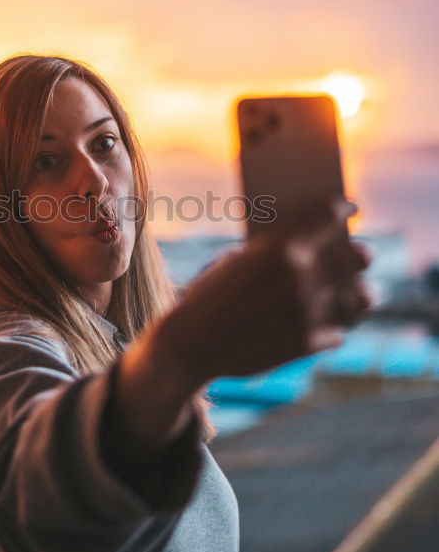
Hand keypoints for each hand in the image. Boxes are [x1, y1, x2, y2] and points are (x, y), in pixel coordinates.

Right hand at [148, 198, 372, 388]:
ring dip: (361, 293)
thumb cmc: (209, 298)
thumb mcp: (237, 262)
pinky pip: (338, 331)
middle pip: (356, 256)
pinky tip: (331, 324)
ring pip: (361, 298)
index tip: (350, 207)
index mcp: (281, 247)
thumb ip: (275, 253)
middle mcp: (302, 276)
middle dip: (360, 254)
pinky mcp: (308, 343)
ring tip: (361, 292)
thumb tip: (310, 248)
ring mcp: (308, 311)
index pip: (328, 214)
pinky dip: (333, 328)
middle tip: (360, 255)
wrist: (191, 343)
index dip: (343, 208)